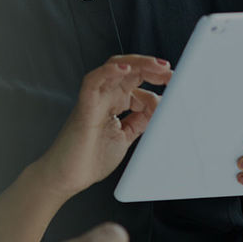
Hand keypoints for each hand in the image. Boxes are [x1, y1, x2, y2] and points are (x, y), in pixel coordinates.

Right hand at [36, 55, 172, 198]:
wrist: (67, 178)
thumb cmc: (91, 158)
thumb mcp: (127, 137)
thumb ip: (142, 120)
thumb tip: (161, 106)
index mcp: (116, 102)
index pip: (138, 81)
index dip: (157, 80)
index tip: (176, 84)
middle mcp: (106, 96)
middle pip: (130, 69)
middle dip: (152, 67)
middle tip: (170, 72)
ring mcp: (95, 99)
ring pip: (114, 68)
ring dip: (138, 64)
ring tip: (157, 66)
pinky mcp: (85, 106)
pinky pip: (93, 81)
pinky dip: (108, 71)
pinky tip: (125, 69)